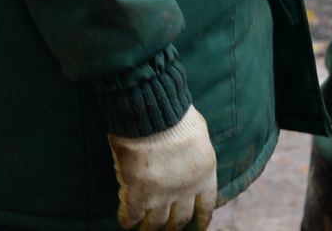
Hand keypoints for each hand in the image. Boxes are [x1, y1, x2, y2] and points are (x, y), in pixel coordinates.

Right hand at [108, 108, 217, 230]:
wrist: (153, 112)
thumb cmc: (174, 113)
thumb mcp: (197, 134)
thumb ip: (194, 151)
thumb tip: (188, 156)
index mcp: (204, 174)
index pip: (206, 205)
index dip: (202, 219)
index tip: (199, 227)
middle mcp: (186, 190)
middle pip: (180, 219)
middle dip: (173, 227)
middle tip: (167, 230)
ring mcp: (162, 195)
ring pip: (156, 222)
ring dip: (150, 227)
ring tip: (144, 229)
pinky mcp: (138, 193)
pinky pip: (132, 215)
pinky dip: (127, 220)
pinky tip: (124, 220)